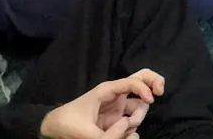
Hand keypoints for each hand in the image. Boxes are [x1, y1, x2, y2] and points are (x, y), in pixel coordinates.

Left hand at [41, 70, 162, 138]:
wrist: (53, 131)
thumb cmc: (67, 126)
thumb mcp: (85, 134)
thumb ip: (108, 135)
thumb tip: (128, 127)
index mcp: (107, 91)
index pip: (133, 82)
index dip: (145, 88)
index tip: (151, 100)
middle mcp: (115, 96)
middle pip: (142, 79)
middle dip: (154, 82)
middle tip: (159, 93)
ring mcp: (117, 107)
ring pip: (139, 104)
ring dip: (139, 115)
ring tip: (128, 128)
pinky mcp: (116, 119)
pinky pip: (132, 118)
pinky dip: (133, 125)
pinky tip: (127, 134)